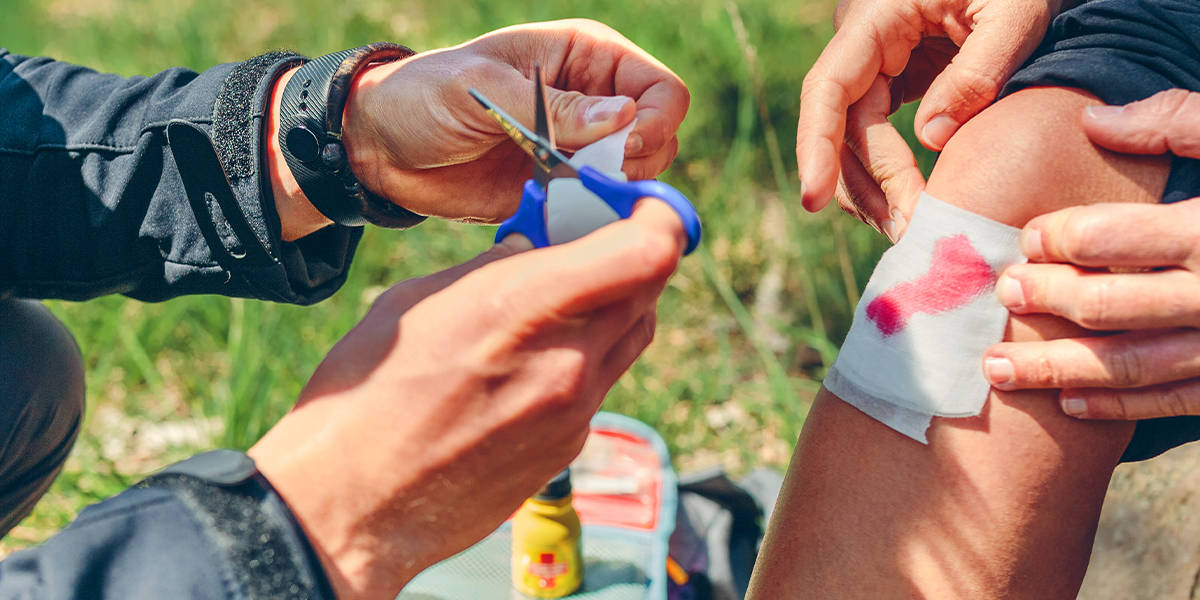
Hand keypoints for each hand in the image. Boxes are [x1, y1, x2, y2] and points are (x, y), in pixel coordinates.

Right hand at [248, 199, 686, 598]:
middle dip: (635, 256)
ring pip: (631, 337)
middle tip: (598, 243)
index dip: (659, 220)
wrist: (353, 507)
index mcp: (523, 308)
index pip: (647, 253)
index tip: (640, 208)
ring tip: (566, 299)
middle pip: (650, 290)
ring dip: (616, 305)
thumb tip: (532, 251)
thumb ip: (492, 270)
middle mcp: (566, 362)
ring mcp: (574, 412)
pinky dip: (586, 357)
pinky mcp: (569, 448)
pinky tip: (535, 361)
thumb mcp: (419, 302)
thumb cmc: (367, 398)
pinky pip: (601, 384)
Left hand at [347, 20, 685, 219]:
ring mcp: (580, 150)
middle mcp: (594, 102)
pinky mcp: (561, 191)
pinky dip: (590, 219)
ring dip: (612, 194)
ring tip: (562, 192)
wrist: (381, 148)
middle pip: (661, 139)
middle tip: (582, 175)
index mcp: (587, 57)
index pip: (662, 89)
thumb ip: (556, 108)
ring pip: (638, 180)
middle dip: (636, 164)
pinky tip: (559, 217)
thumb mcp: (486, 89)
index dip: (653, 122)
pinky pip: (599, 210)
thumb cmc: (425, 96)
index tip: (620, 148)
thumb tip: (625, 119)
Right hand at [797, 0, 1062, 237]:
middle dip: (869, 181)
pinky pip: (876, 130)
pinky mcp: (897, 76)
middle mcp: (864, 40)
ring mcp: (877, 59)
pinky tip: (908, 202)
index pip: (828, 87)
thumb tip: (932, 140)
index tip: (812, 198)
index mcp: (877, 15)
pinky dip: (889, 170)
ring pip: (854, 135)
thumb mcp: (1016, 13)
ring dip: (873, 186)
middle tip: (906, 230)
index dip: (816, 145)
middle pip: (842, 123)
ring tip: (906, 228)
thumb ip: (977, 73)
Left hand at [983, 89, 1199, 419]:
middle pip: (1110, 304)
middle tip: (1004, 292)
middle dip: (1046, 299)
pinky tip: (1067, 401)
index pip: (1114, 236)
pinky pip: (1172, 402)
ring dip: (1056, 368)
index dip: (1059, 237)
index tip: (1027, 237)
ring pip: (1129, 363)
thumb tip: (1093, 120)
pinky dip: (1117, 405)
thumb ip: (1179, 123)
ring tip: (997, 368)